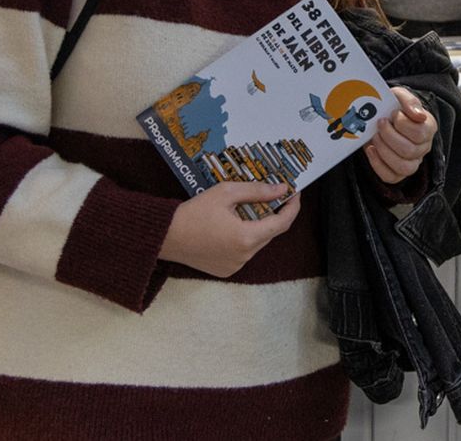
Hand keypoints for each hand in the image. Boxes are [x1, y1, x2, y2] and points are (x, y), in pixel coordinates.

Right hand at [158, 181, 299, 276]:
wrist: (165, 236)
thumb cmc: (193, 212)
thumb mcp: (225, 193)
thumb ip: (257, 191)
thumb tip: (281, 189)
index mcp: (246, 238)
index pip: (282, 222)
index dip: (292, 207)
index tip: (295, 193)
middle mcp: (244, 256)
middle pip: (270, 233)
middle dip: (273, 214)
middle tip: (271, 196)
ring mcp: (236, 266)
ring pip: (258, 243)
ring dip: (257, 226)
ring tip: (245, 209)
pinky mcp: (227, 271)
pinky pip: (245, 253)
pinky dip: (245, 239)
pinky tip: (232, 226)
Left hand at [362, 86, 433, 183]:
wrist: (382, 116)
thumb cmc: (393, 106)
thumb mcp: (400, 96)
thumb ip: (409, 101)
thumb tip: (418, 115)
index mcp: (428, 128)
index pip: (420, 133)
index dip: (403, 124)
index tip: (392, 113)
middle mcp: (423, 148)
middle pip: (410, 151)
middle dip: (389, 137)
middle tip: (379, 123)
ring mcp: (412, 162)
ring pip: (403, 168)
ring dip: (384, 151)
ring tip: (374, 137)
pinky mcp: (397, 173)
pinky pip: (390, 177)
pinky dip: (377, 165)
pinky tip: (370, 150)